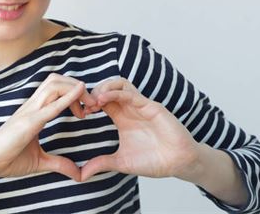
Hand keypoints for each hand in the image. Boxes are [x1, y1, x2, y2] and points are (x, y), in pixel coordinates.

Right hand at [0, 73, 96, 181]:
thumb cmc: (7, 159)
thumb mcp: (39, 161)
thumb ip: (59, 164)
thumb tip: (78, 174)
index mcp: (34, 111)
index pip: (56, 89)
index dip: (74, 92)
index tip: (87, 109)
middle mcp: (32, 106)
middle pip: (56, 80)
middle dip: (77, 86)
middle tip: (93, 104)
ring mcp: (29, 112)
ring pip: (54, 85)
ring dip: (75, 89)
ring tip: (89, 104)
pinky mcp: (28, 122)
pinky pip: (50, 105)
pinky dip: (67, 97)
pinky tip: (79, 92)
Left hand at [80, 77, 200, 180]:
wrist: (178, 164)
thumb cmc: (154, 161)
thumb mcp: (121, 163)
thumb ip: (102, 164)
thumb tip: (81, 176)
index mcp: (122, 117)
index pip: (102, 100)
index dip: (90, 102)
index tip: (81, 112)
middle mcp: (130, 108)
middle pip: (109, 87)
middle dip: (94, 91)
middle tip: (86, 104)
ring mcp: (141, 106)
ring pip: (120, 84)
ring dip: (104, 87)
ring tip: (95, 100)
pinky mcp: (151, 107)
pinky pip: (131, 94)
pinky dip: (115, 93)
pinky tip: (104, 99)